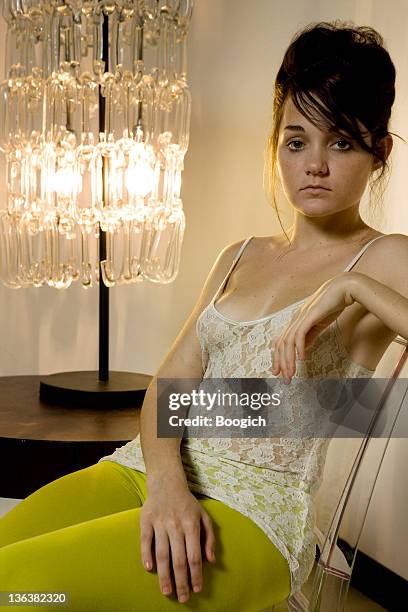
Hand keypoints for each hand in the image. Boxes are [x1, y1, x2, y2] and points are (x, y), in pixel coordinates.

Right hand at [140, 482, 215, 603]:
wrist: (167, 483)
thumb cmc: (188, 503)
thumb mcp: (204, 516)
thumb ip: (210, 538)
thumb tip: (211, 560)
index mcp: (192, 525)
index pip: (194, 556)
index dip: (196, 575)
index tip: (197, 589)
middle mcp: (176, 526)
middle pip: (178, 559)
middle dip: (182, 582)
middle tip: (183, 598)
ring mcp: (160, 523)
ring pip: (162, 554)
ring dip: (164, 575)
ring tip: (167, 591)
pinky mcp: (146, 520)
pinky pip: (145, 540)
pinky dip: (147, 554)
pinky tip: (149, 568)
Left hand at [272, 273, 354, 383]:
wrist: (344, 289)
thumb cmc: (332, 305)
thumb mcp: (318, 325)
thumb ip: (309, 336)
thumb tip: (301, 351)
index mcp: (296, 321)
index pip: (281, 342)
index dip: (278, 358)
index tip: (279, 372)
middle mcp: (295, 319)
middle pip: (281, 344)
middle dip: (281, 363)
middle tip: (285, 378)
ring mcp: (301, 316)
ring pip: (288, 341)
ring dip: (289, 359)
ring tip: (291, 373)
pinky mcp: (310, 315)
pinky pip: (301, 333)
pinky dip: (299, 347)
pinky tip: (302, 358)